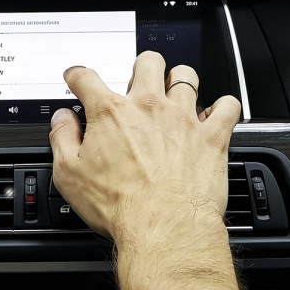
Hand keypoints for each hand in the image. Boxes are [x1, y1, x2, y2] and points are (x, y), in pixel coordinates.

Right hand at [49, 51, 241, 240]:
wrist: (163, 227)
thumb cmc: (120, 205)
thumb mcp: (70, 175)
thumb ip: (63, 139)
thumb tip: (62, 120)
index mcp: (111, 114)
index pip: (87, 78)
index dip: (77, 76)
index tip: (77, 79)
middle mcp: (149, 107)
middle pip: (147, 62)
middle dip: (141, 67)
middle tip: (137, 82)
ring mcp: (183, 118)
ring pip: (186, 76)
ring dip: (179, 81)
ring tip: (175, 93)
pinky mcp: (212, 136)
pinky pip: (227, 106)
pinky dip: (223, 106)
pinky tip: (215, 113)